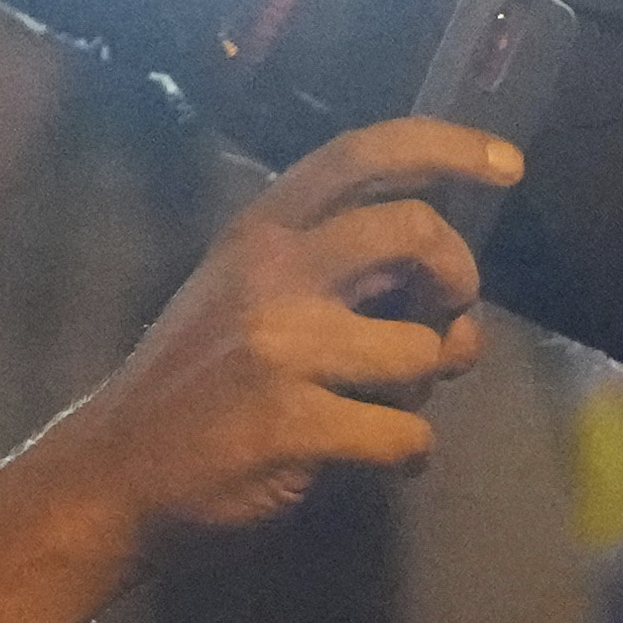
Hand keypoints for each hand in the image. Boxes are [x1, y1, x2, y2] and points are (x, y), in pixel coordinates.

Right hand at [49, 119, 513, 537]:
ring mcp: (282, 347)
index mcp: (261, 232)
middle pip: (416, 233)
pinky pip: (408, 434)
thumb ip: (330, 267)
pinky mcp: (293, 423)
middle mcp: (272, 273)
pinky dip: (410, 453)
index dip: (445, 147)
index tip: (506, 163)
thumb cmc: (198, 383)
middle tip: (448, 318)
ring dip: (428, 387)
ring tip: (388, 406)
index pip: (362, 156)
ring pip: (424, 350)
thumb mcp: (244, 293)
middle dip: (459, 278)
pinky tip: (382, 458)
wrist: (116, 474)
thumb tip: (438, 270)